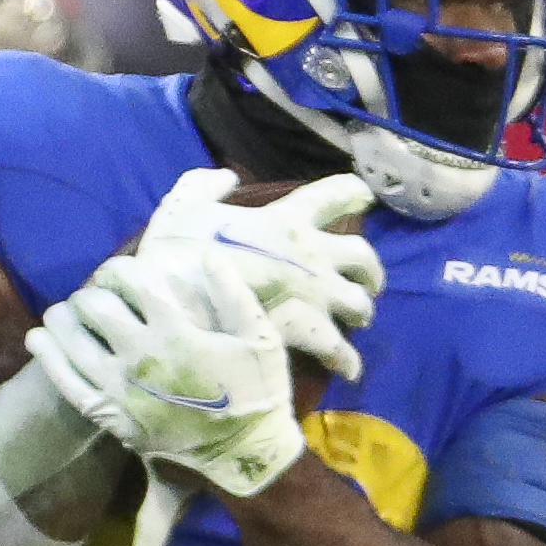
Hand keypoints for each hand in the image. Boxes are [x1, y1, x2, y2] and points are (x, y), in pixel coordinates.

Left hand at [26, 251, 304, 498]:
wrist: (242, 455)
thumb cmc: (254, 393)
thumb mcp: (258, 338)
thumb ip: (232, 293)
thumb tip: (205, 255)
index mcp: (176, 333)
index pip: (131, 283)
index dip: (120, 269)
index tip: (121, 272)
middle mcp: (141, 358)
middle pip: (95, 307)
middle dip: (93, 292)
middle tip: (98, 295)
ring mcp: (120, 389)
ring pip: (71, 339)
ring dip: (64, 316)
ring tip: (67, 311)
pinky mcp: (109, 416)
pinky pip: (65, 381)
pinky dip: (47, 355)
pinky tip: (38, 337)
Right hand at [125, 166, 382, 380]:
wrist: (176, 302)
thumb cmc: (176, 254)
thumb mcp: (182, 207)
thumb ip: (204, 186)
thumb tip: (226, 176)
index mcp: (285, 219)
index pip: (336, 194)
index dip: (354, 194)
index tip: (363, 198)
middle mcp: (310, 253)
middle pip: (361, 254)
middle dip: (369, 268)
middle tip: (365, 280)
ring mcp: (312, 293)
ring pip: (359, 302)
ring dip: (361, 310)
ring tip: (358, 320)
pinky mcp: (306, 330)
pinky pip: (339, 348)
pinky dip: (347, 359)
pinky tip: (349, 369)